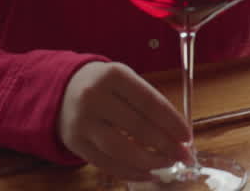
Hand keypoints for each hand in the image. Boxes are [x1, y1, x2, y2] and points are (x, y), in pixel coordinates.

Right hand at [57, 61, 192, 180]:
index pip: (149, 102)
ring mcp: (82, 122)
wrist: (63, 90)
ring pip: (122, 150)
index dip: (172, 122)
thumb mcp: (124, 81)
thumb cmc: (106, 86)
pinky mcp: (75, 143)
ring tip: (167, 164)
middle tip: (184, 156)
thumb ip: (148, 102)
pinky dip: (131, 172)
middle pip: (137, 128)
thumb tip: (177, 135)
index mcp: (113, 75)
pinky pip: (107, 164)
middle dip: (166, 145)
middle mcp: (95, 97)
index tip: (187, 136)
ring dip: (150, 162)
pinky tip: (148, 173)